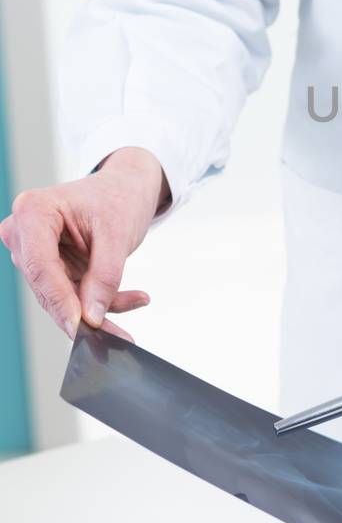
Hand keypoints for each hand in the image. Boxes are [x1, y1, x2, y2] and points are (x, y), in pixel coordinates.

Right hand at [0, 147, 168, 340]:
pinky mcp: (51, 268)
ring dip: (99, 309)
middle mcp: (25, 233)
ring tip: (136, 303)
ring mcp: (35, 252)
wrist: (126, 187)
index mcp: (34, 211)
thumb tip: (91, 316)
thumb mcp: (118, 233)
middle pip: (47, 286)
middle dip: (83, 313)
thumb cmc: (118, 196)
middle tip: (116, 335)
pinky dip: (103, 301)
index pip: (40, 266)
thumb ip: (105, 275)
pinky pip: (73, 295)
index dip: (60, 300)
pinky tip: (134, 299)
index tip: (80, 326)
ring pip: (60, 297)